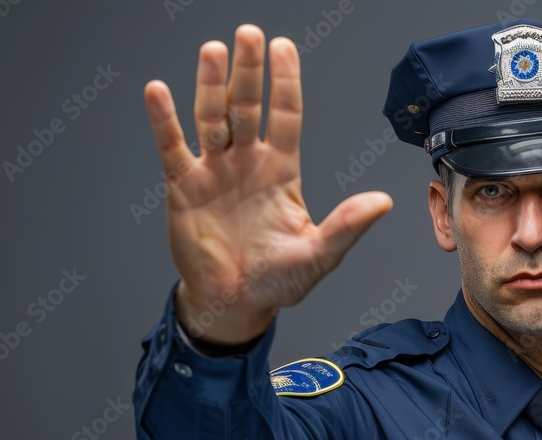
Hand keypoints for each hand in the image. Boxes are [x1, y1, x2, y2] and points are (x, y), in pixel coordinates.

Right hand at [143, 25, 392, 342]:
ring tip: (213, 51)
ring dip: (211, 85)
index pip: (286, 116)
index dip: (285, 83)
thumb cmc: (279, 279)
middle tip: (249, 34)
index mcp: (282, 170)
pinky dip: (164, 120)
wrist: (235, 303)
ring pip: (212, 118)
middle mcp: (248, 161)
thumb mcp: (319, 254)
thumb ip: (347, 226)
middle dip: (248, 71)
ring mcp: (214, 170)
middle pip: (247, 106)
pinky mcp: (184, 186)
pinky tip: (158, 91)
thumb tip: (384, 201)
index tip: (284, 47)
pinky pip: (173, 147)